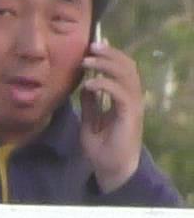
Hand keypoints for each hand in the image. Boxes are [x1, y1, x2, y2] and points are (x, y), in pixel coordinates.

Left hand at [77, 39, 145, 193]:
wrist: (112, 170)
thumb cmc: (103, 150)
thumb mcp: (90, 122)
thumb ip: (90, 104)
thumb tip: (84, 86)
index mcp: (124, 98)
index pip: (122, 68)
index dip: (110, 55)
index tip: (93, 47)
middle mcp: (132, 98)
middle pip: (126, 65)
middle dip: (109, 53)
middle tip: (90, 46)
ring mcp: (133, 105)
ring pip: (125, 74)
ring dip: (105, 64)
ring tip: (86, 61)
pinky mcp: (129, 114)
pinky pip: (120, 92)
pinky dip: (104, 84)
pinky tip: (89, 85)